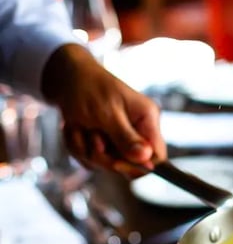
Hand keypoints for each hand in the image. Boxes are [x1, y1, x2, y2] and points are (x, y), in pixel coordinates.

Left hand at [41, 43, 166, 173]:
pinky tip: (74, 128)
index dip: (138, 166)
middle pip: (129, 165)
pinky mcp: (104, 146)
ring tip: (78, 125)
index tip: (116, 163)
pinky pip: (91, 161)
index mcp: (147, 119)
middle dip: (103, 155)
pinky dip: (77, 147)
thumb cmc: (88, 88)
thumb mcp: (106, 112)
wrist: (65, 77)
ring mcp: (120, 140)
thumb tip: (147, 159)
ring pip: (106, 165)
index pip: (157, 157)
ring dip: (85, 149)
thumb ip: (126, 138)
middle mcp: (138, 132)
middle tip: (90, 135)